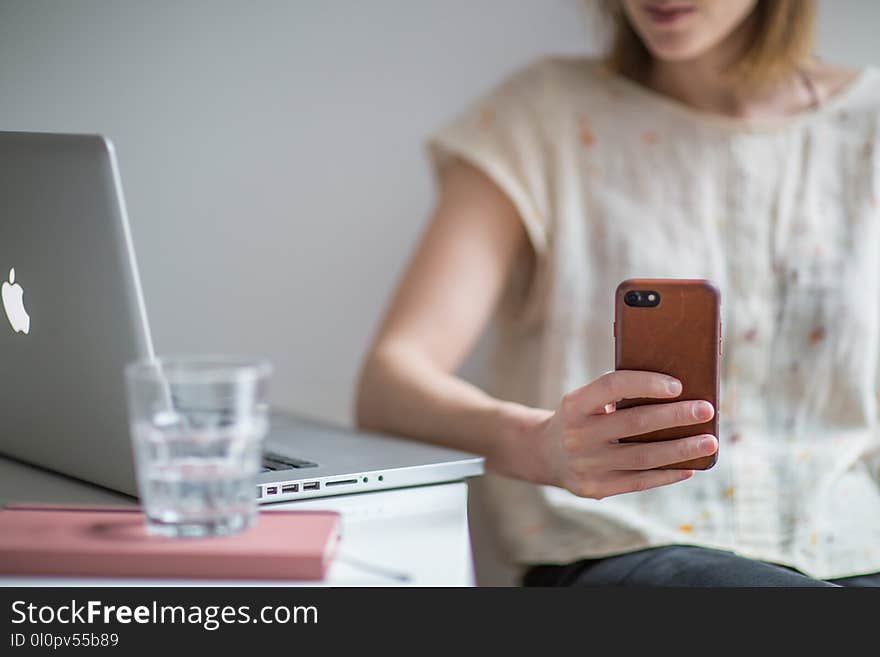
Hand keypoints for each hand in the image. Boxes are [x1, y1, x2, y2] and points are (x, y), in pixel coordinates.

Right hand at [517, 370, 716, 498]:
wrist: (544, 454)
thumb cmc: (580, 418)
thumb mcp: (585, 401)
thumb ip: (616, 396)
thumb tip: (677, 394)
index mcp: (575, 404)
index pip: (612, 386)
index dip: (646, 383)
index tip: (678, 385)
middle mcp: (577, 435)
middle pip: (634, 424)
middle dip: (675, 416)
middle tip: (706, 410)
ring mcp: (586, 465)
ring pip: (642, 457)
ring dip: (681, 449)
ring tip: (709, 441)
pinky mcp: (595, 488)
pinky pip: (639, 482)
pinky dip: (667, 474)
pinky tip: (690, 466)